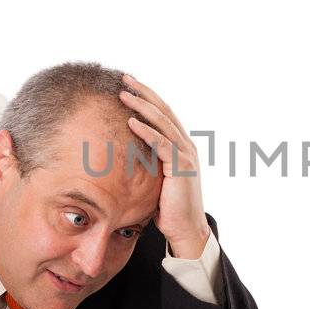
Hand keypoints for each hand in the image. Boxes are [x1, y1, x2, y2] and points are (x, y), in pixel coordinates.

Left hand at [119, 73, 211, 258]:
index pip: (163, 114)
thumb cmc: (168, 208)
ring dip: (142, 106)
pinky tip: (131, 122)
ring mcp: (186, 155)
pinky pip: (161, 144)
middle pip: (163, 110)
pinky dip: (146, 131)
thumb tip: (124, 154)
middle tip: (124, 78)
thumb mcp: (156, 178)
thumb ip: (147, 161)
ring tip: (123, 94)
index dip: (147, 97)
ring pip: (162, 122)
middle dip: (143, 93)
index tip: (128, 85)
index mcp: (181, 146)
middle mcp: (186, 145)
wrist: (186, 230)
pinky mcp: (181, 167)